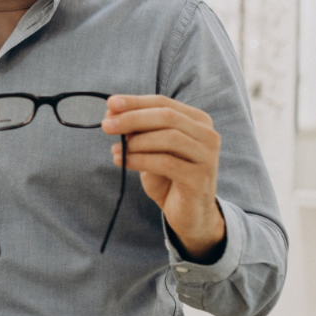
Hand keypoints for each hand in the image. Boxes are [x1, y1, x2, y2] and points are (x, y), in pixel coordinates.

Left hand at [102, 95, 225, 261]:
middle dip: (132, 118)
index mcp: (197, 121)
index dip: (135, 102)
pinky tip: (122, 161)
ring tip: (115, 150)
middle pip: (167, 116)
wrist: (189, 213)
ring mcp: (207, 156)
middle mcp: (208, 135)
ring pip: (168, 138)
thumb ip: (137, 129)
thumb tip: (111, 110)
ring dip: (136, 142)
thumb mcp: (150, 147)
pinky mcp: (200, 178)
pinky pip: (166, 162)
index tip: (110, 103)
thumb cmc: (167, 175)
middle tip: (106, 125)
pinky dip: (139, 160)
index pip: (163, 102)